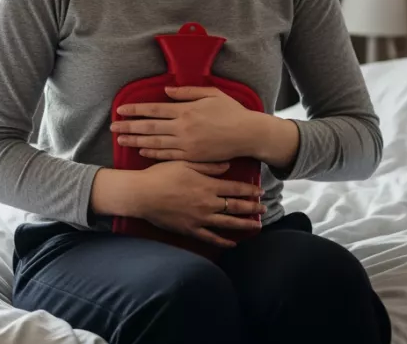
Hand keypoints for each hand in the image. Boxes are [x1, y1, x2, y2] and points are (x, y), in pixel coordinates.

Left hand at [113, 86, 268, 162]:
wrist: (247, 134)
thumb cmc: (231, 112)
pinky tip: (142, 151)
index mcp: (186, 110)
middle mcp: (183, 127)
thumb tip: (166, 91)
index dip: (135, 110)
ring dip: (136, 141)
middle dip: (129, 127)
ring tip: (121, 140)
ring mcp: (186, 144)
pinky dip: (153, 153)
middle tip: (112, 127)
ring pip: (155, 143)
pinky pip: (168, 155)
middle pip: (149, 127)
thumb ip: (187, 92)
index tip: (120, 110)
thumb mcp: (211, 94)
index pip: (153, 109)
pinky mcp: (192, 157)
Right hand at [131, 161, 264, 248]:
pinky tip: (232, 243)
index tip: (260, 191)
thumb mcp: (185, 163)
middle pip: (236, 207)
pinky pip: (210, 238)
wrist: (142, 194)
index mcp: (208, 186)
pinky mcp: (190, 230)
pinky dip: (223, 242)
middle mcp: (208, 203)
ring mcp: (200, 219)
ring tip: (256, 226)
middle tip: (264, 208)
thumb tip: (228, 166)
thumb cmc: (161, 175)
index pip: (235, 188)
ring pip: (228, 224)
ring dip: (244, 225)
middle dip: (252, 207)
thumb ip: (208, 166)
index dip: (250, 190)